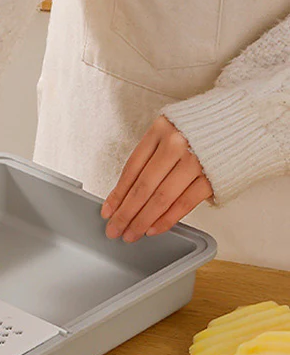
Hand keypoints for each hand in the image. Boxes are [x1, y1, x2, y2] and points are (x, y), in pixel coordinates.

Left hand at [101, 116, 212, 241]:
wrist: (246, 120)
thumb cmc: (204, 127)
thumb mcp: (170, 131)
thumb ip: (151, 156)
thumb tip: (127, 192)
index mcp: (160, 130)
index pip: (132, 168)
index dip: (117, 194)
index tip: (108, 211)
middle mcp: (176, 144)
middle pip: (143, 186)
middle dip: (125, 212)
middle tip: (114, 229)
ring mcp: (196, 160)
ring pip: (160, 198)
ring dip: (142, 220)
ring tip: (131, 233)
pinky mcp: (213, 176)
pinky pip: (183, 203)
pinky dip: (166, 219)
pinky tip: (153, 229)